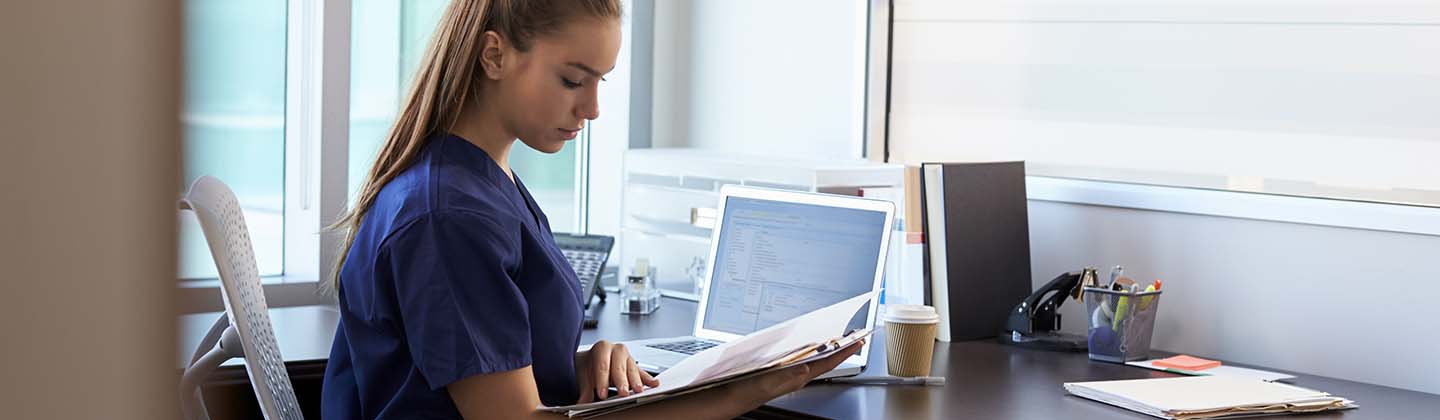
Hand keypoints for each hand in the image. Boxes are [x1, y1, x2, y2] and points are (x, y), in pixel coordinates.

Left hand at [575, 340, 660, 402]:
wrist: (590, 361)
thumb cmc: (588, 366)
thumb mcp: (583, 376)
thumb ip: (584, 389)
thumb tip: (582, 401)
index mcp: (603, 347)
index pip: (603, 365)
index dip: (602, 380)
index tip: (602, 394)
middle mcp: (617, 350)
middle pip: (620, 366)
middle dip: (621, 381)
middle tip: (622, 393)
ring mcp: (627, 358)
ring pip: (632, 369)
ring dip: (636, 381)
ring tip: (638, 391)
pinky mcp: (634, 367)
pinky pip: (642, 373)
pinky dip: (648, 379)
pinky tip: (653, 384)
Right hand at [731, 339, 864, 404]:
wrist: (732, 398)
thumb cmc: (748, 391)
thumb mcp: (767, 382)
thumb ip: (786, 374)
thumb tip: (805, 367)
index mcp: (798, 377)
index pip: (828, 363)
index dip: (844, 352)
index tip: (858, 341)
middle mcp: (798, 376)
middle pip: (826, 361)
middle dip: (842, 349)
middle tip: (855, 337)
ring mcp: (791, 374)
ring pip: (816, 360)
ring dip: (829, 349)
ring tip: (840, 340)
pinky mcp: (782, 372)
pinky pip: (804, 360)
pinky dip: (812, 351)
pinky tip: (812, 347)